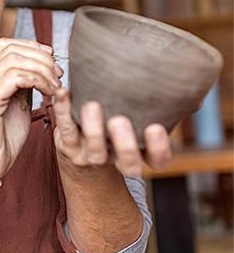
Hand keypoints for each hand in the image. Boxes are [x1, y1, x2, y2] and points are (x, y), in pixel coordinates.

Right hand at [0, 38, 62, 191]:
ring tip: (55, 86)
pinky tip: (48, 92)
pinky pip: (14, 78)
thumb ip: (25, 85)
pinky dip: (37, 80)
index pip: (7, 45)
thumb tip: (41, 68)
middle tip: (58, 75)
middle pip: (12, 48)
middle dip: (41, 57)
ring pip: (14, 60)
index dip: (33, 48)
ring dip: (42, 69)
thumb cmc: (3, 141)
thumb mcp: (19, 105)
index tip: (52, 63)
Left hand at [53, 88, 171, 177]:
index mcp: (140, 152)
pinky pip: (65, 130)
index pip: (157, 160)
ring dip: (93, 129)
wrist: (79, 152)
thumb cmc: (117, 122)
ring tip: (91, 106)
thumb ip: (163, 105)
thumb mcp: (141, 117)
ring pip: (95, 151)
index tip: (155, 127)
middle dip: (124, 144)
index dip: (158, 148)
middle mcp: (117, 158)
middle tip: (119, 121)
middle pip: (126, 163)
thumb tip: (189, 90)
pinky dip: (62, 110)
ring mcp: (92, 155)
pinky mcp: (68, 145)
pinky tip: (63, 92)